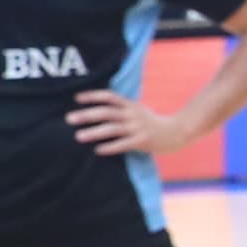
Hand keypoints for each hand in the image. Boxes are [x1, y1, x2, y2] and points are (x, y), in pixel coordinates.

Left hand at [66, 91, 194, 160]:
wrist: (177, 131)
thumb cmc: (153, 122)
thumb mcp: (139, 109)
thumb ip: (122, 108)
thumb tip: (99, 109)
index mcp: (131, 105)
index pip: (109, 97)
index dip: (93, 96)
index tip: (76, 98)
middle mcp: (133, 114)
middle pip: (106, 112)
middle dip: (87, 115)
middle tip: (69, 118)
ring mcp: (138, 128)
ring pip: (112, 128)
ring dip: (94, 132)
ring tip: (78, 136)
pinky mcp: (142, 141)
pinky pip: (123, 144)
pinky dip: (110, 147)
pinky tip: (97, 150)